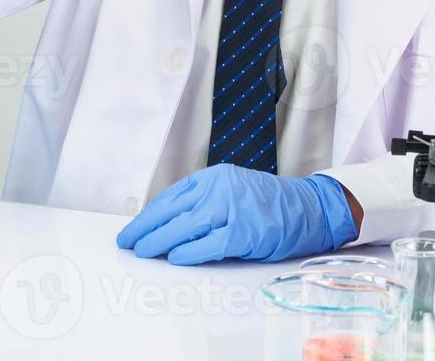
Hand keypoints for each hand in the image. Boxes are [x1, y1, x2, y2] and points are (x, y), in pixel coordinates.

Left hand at [115, 164, 357, 265]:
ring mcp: (232, 209)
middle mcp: (220, 188)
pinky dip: (189, 252)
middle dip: (146, 228)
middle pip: (172, 211)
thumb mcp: (230, 190)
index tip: (133, 228)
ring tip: (143, 252)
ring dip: (159, 241)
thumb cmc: (266, 203)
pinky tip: (175, 258)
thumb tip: (167, 224)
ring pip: (185, 227)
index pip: (171, 196)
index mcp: (214, 177)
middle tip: (127, 242)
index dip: (149, 214)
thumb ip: (203, 202)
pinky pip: (209, 245)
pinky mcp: (243, 232)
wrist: (306, 208)